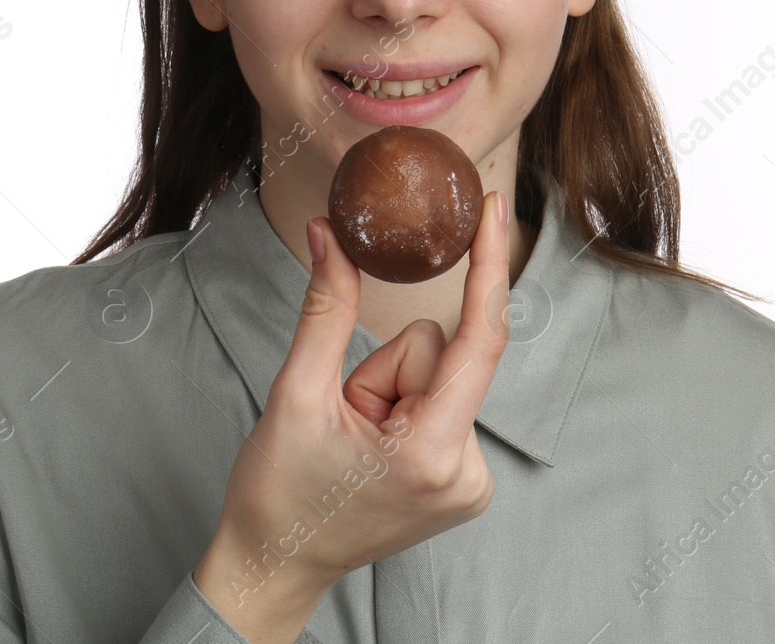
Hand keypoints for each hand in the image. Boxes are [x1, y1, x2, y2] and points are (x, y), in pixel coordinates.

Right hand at [203, 189, 511, 601]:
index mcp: (431, 452)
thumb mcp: (295, 391)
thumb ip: (325, 306)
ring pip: (440, 377)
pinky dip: (404, 411)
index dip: (489, 268)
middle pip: (442, 354)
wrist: (276, 563)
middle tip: (344, 416)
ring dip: (390, 392)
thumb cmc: (278, 491)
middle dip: (387, 368)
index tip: (498, 211)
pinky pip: (442, 403)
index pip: (478, 339)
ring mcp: (471, 481)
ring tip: (354, 438)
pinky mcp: (464, 480)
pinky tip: (373, 450)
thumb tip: (328, 232)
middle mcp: (468, 470)